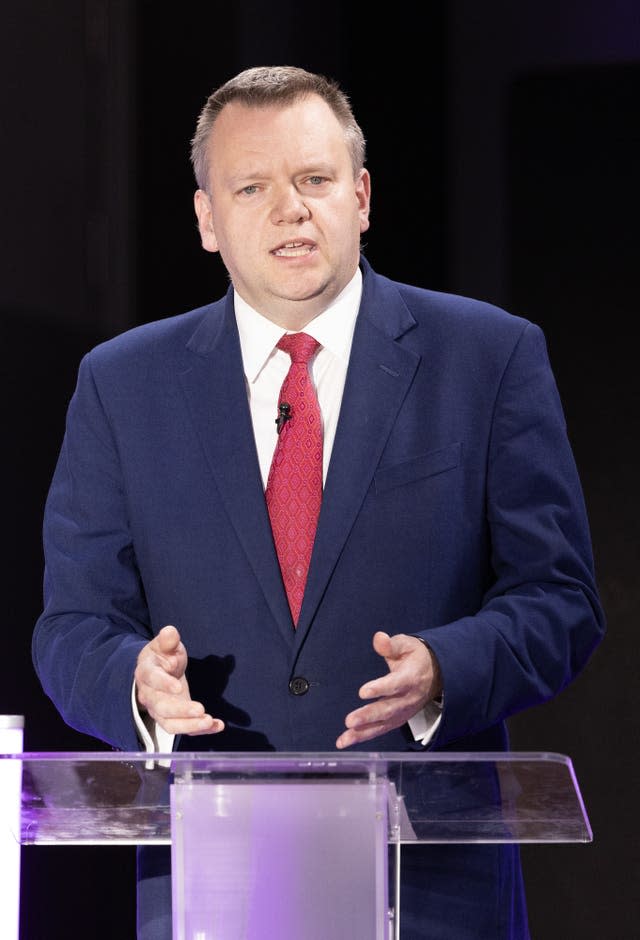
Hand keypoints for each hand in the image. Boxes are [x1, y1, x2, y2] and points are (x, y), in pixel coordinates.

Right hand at [134, 625, 223, 735]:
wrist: (158, 671)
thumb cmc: (162, 656)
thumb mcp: (165, 644)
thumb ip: (168, 639)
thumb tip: (170, 632)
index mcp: (146, 672)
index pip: (152, 679)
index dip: (164, 684)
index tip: (178, 687)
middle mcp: (150, 695)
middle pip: (162, 707)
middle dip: (181, 710)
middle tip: (201, 710)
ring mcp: (159, 710)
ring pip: (170, 724)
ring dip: (190, 725)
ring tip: (209, 722)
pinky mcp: (173, 719)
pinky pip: (185, 728)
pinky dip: (201, 730)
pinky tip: (218, 725)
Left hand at [336, 631, 441, 749]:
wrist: (436, 675)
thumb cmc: (416, 658)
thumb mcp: (407, 645)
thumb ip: (391, 645)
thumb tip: (379, 638)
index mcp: (410, 677)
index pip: (395, 684)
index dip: (380, 688)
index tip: (363, 691)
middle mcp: (407, 698)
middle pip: (388, 709)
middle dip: (368, 716)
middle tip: (350, 721)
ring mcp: (403, 712)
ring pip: (382, 724)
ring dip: (363, 732)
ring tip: (344, 738)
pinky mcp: (397, 720)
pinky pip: (380, 730)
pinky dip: (363, 737)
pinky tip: (345, 741)